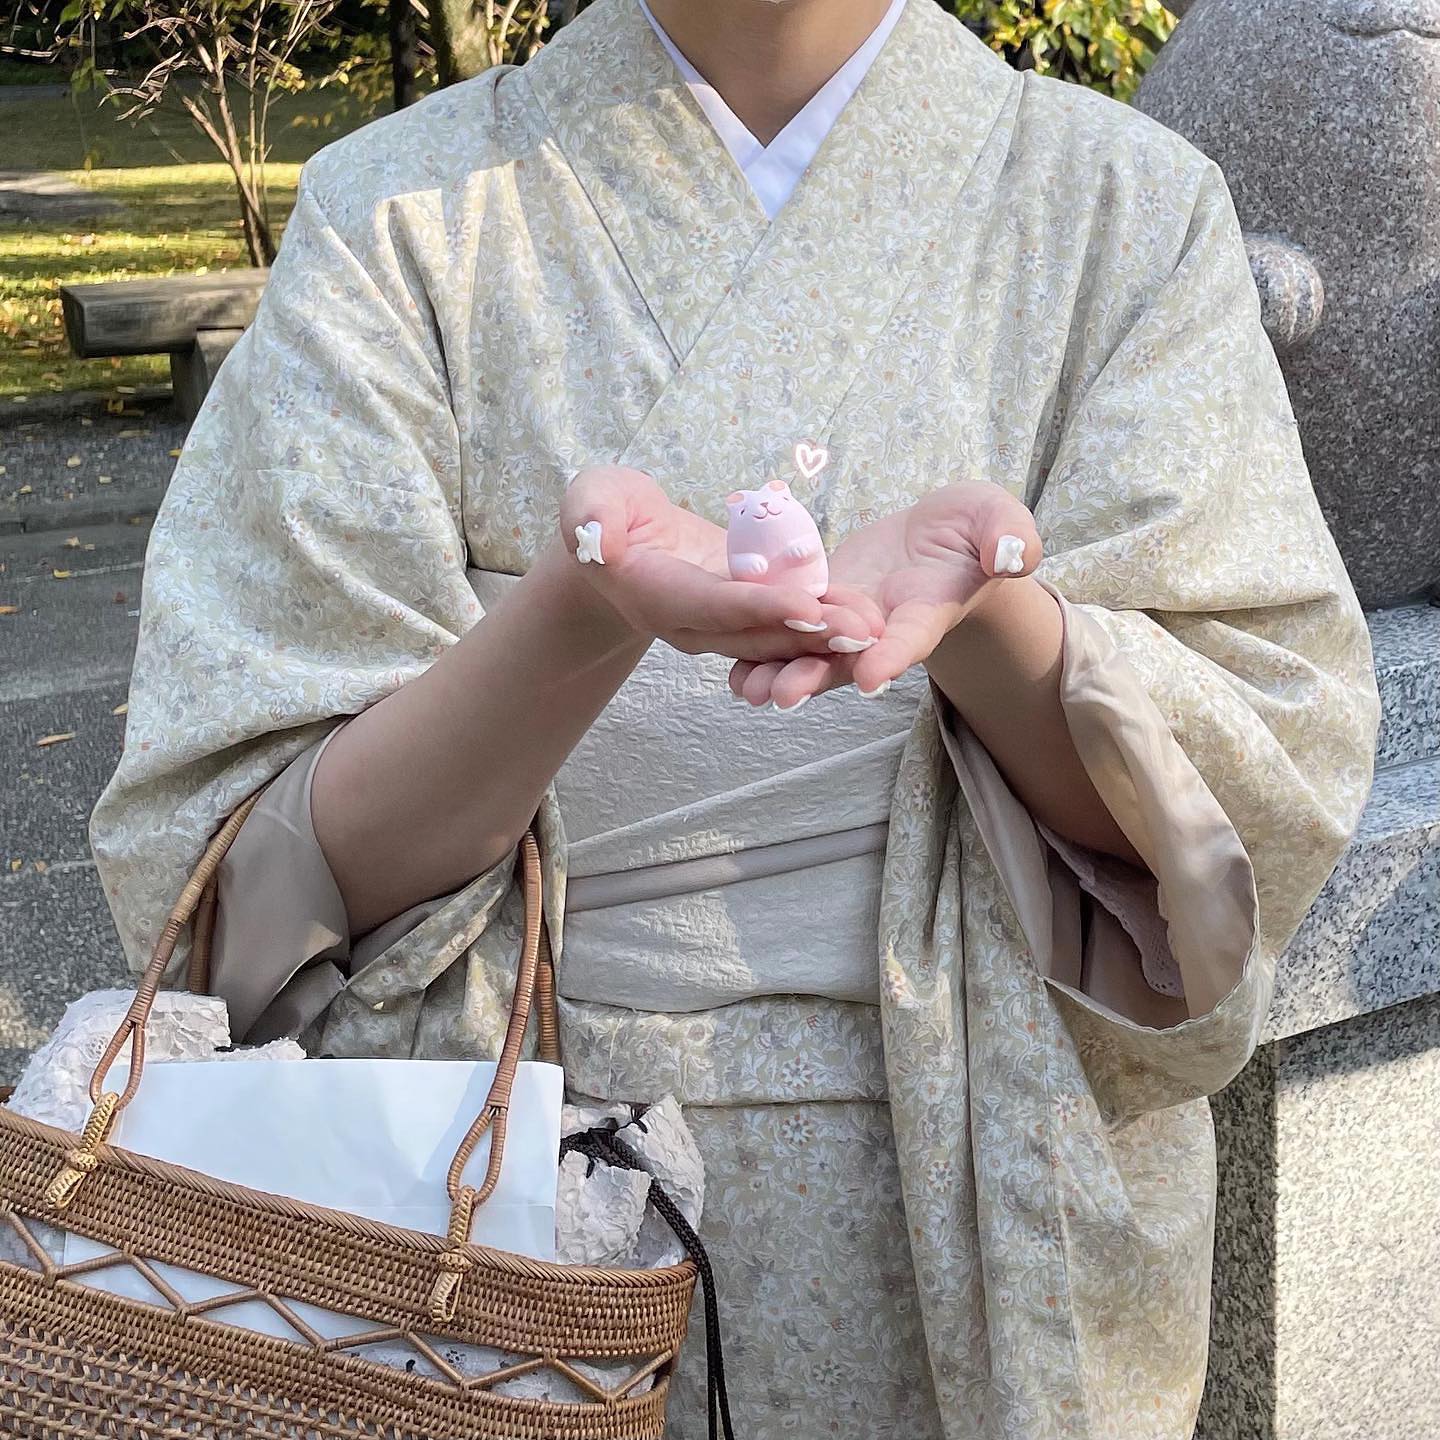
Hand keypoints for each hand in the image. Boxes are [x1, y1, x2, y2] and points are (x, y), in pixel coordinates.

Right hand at [561, 466, 883, 661]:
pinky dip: (827, 622)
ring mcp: (722, 627)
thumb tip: (596, 538)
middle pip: (757, 634)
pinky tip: (869, 617)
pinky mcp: (746, 616)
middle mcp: (694, 625)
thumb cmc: (604, 512)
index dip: (759, 608)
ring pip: (778, 638)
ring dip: (827, 637)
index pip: (713, 606)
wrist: (620, 543)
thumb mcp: (590, 498)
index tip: (805, 606)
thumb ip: (590, 515)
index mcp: (656, 596)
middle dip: (811, 634)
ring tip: (876, 630)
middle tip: (862, 631)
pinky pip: (787, 623)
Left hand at [729, 482, 1040, 706]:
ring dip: (778, 672)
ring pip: (811, 653)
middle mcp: (882, 627)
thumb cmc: (978, 531)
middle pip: (847, 660)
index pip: (910, 637)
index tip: (871, 677)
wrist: (944, 538)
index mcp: (926, 611)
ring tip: (746, 690)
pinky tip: (726, 659)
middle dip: (815, 677)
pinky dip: (762, 645)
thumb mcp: (1000, 521)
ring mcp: (849, 620)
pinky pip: (790, 629)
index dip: (891, 656)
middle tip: (781, 696)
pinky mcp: (822, 604)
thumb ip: (1009, 538)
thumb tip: (1015, 553)